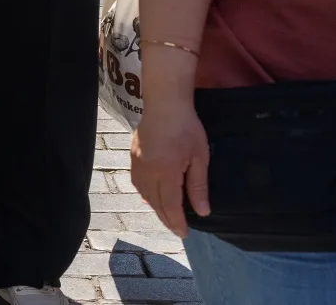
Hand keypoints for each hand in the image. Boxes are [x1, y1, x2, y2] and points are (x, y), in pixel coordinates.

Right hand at [132, 100, 210, 236]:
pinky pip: (137, 182)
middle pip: (155, 202)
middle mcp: (148, 170)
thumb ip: (198, 185)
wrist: (165, 103)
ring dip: (155, 207)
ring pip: (144, 193)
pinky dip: (145, 193)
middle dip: (166, 218)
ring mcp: (138, 163)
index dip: (177, 221)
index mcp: (166, 171)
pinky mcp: (133, 155)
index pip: (170, 204)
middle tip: (177, 229)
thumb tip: (202, 212)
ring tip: (166, 215)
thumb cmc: (187, 128)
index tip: (184, 233)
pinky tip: (152, 195)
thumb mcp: (199, 157)